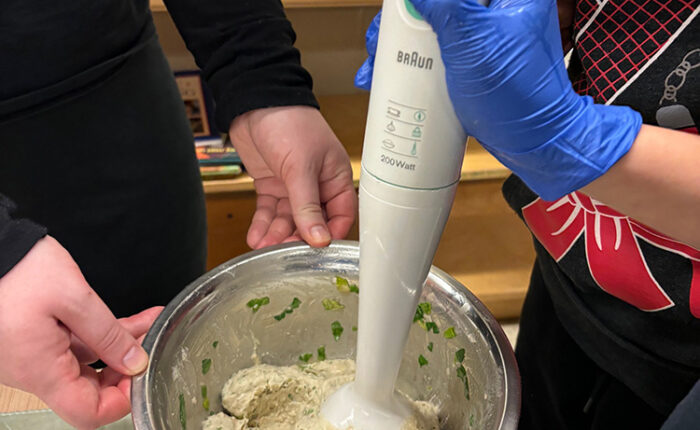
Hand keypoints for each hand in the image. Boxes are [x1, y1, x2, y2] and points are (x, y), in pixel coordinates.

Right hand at [0, 236, 161, 429]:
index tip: (144, 374)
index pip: (87, 413)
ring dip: (120, 345)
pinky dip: (102, 334)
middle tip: (153, 343)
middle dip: (127, 367)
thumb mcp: (73, 298)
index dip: (121, 401)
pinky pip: (74, 345)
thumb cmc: (18, 269)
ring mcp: (34, 356)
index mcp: (41, 370)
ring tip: (151, 323)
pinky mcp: (34, 339)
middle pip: (90, 389)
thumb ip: (107, 334)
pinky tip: (130, 319)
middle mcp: (35, 370)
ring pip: (87, 362)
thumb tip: (135, 362)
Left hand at [229, 106, 356, 247]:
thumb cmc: (289, 122)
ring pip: (288, 219)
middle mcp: (316, 184)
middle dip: (297, 236)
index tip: (317, 250)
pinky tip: (256, 237)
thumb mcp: (300, 167)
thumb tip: (320, 238)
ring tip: (264, 245)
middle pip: (312, 221)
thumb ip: (307, 206)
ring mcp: (293, 185)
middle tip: (284, 250)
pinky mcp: (272, 185)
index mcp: (335, 177)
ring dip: (277, 233)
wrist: (254, 101)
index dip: (330, 233)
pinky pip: (269, 211)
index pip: (341, 215)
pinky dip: (262, 224)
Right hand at [357, 0, 641, 200]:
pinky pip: (435, 51)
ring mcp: (483, 36)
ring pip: (430, 26)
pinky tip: (383, 76)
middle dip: (399, 22)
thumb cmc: (515, 93)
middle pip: (437, 5)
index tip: (396, 10)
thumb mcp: (473, 42)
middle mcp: (497, 9)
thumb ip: (445, 5)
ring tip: (374, 65)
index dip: (418, 1)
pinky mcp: (472, 62)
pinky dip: (409, 60)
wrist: (535, 142)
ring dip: (397, 42)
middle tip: (378, 41)